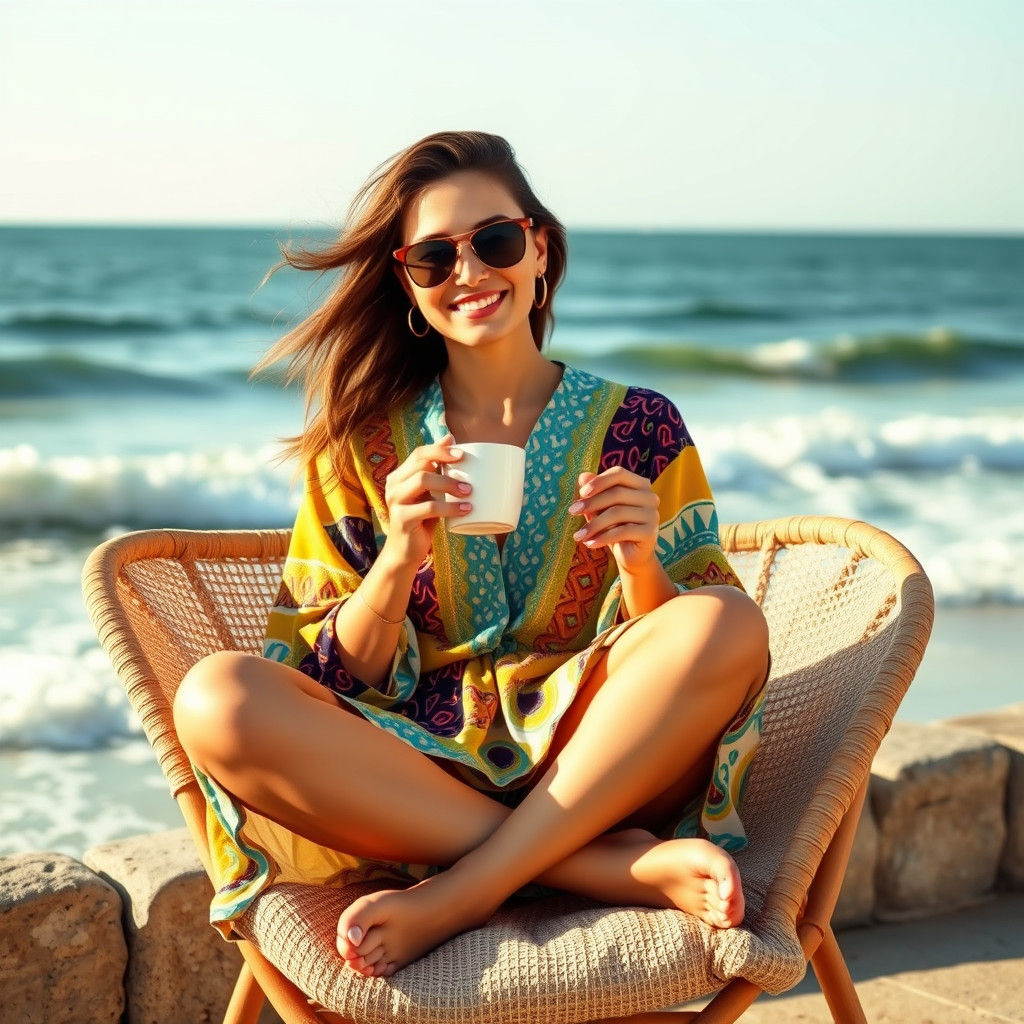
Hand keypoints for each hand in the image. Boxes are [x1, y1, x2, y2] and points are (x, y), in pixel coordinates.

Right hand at [381, 433, 470, 566]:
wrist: (405, 553)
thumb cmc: (421, 521)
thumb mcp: (430, 494)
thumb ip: (437, 471)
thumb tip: (451, 437)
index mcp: (399, 476)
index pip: (419, 454)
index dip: (440, 450)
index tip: (462, 453)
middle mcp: (393, 485)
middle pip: (420, 463)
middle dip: (446, 463)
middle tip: (467, 471)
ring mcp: (395, 501)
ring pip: (423, 480)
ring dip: (449, 484)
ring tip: (469, 492)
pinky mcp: (402, 519)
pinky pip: (429, 507)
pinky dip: (450, 507)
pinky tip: (466, 510)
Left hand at [568, 467, 659, 575]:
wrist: (630, 555)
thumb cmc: (614, 526)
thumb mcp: (601, 508)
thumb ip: (594, 491)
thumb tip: (582, 476)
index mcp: (640, 484)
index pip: (619, 473)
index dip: (599, 481)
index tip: (581, 493)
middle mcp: (650, 496)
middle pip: (617, 493)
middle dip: (592, 503)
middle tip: (572, 511)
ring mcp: (652, 514)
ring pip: (617, 513)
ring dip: (594, 524)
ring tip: (578, 535)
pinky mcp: (650, 532)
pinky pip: (622, 532)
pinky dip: (602, 538)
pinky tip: (589, 544)